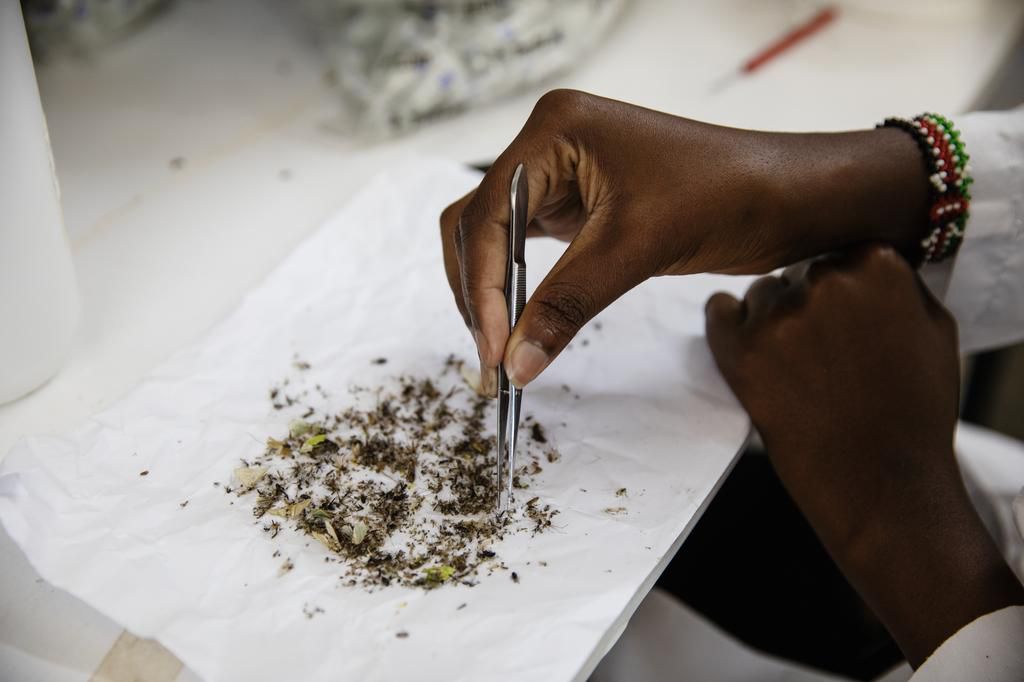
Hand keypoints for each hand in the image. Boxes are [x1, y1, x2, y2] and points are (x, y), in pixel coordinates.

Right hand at [440, 89, 928, 392]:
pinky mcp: (577, 201)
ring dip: (493, 292)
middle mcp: (548, 143)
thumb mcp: (636, 249)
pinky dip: (520, 286)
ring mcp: (560, 172)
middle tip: (493, 358)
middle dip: (479, 291)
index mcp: (555, 129)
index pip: (488, 213)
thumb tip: (514, 365)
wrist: (786, 196)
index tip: (492, 348)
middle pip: (477, 224)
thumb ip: (566, 305)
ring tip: (502, 349)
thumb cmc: (726, 196)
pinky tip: (522, 322)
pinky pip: (527, 245)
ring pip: (495, 237)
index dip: (483, 286)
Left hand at [705, 245, 1023, 665]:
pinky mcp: (741, 350)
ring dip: (772, 319)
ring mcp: (780, 316)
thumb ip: (898, 283)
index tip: (844, 314)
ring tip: (798, 369)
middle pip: (799, 272)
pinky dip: (727, 326)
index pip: (843, 252)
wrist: (881, 484)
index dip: (842, 285)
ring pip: (761, 295)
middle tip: (822, 350)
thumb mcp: (933, 330)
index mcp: (879, 267)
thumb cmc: (913, 413)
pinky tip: (747, 348)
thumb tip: (861, 259)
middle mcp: (827, 282)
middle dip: (807, 302)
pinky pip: (718, 312)